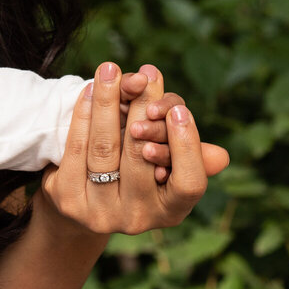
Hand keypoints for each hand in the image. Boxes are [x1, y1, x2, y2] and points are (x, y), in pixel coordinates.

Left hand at [41, 62, 226, 234]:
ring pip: (104, 148)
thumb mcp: (165, 164)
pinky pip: (77, 147)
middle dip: (142, 108)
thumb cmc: (135, 173)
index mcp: (170, 211)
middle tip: (145, 74)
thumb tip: (221, 158)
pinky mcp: (67, 198)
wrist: (81, 202)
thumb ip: (189, 155)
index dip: (186, 146)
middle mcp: (136, 218)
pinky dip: (84, 113)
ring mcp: (99, 212)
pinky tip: (89, 90)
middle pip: (140, 156)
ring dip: (108, 102)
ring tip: (111, 70)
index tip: (179, 109)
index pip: (189, 184)